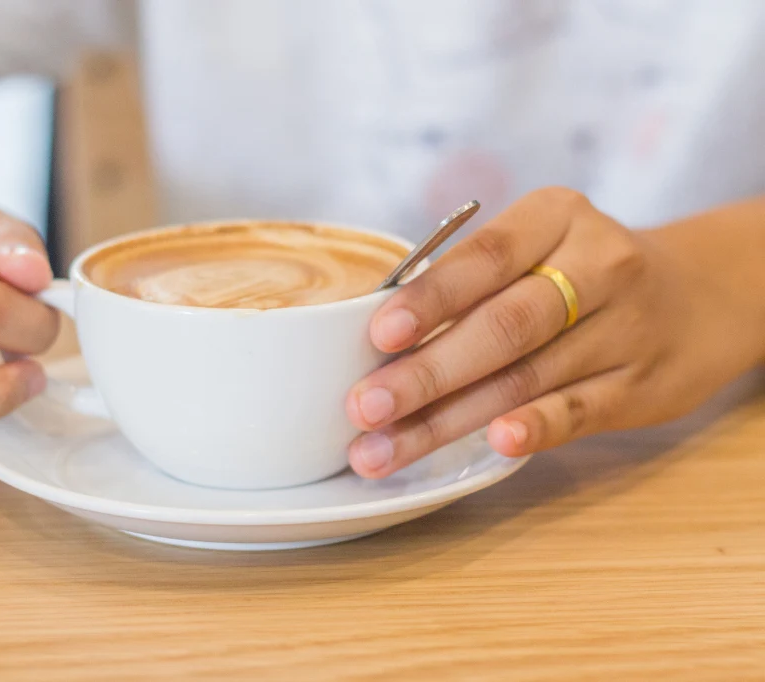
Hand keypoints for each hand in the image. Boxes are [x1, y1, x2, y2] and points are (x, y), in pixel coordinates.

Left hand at [346, 187, 757, 477]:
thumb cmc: (581, 272)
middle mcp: (597, 265)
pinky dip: (536, 427)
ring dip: (449, 419)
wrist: (701, 294)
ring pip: (526, 377)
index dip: (430, 298)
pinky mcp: (641, 386)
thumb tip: (378, 343)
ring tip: (387, 448)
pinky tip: (495, 444)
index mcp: (556, 217)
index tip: (378, 336)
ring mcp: (624, 329)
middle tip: (364, 407)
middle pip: (502, 326)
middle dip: (426, 372)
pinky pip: (579, 409)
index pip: (486, 256)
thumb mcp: (539, 246)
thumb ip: (473, 282)